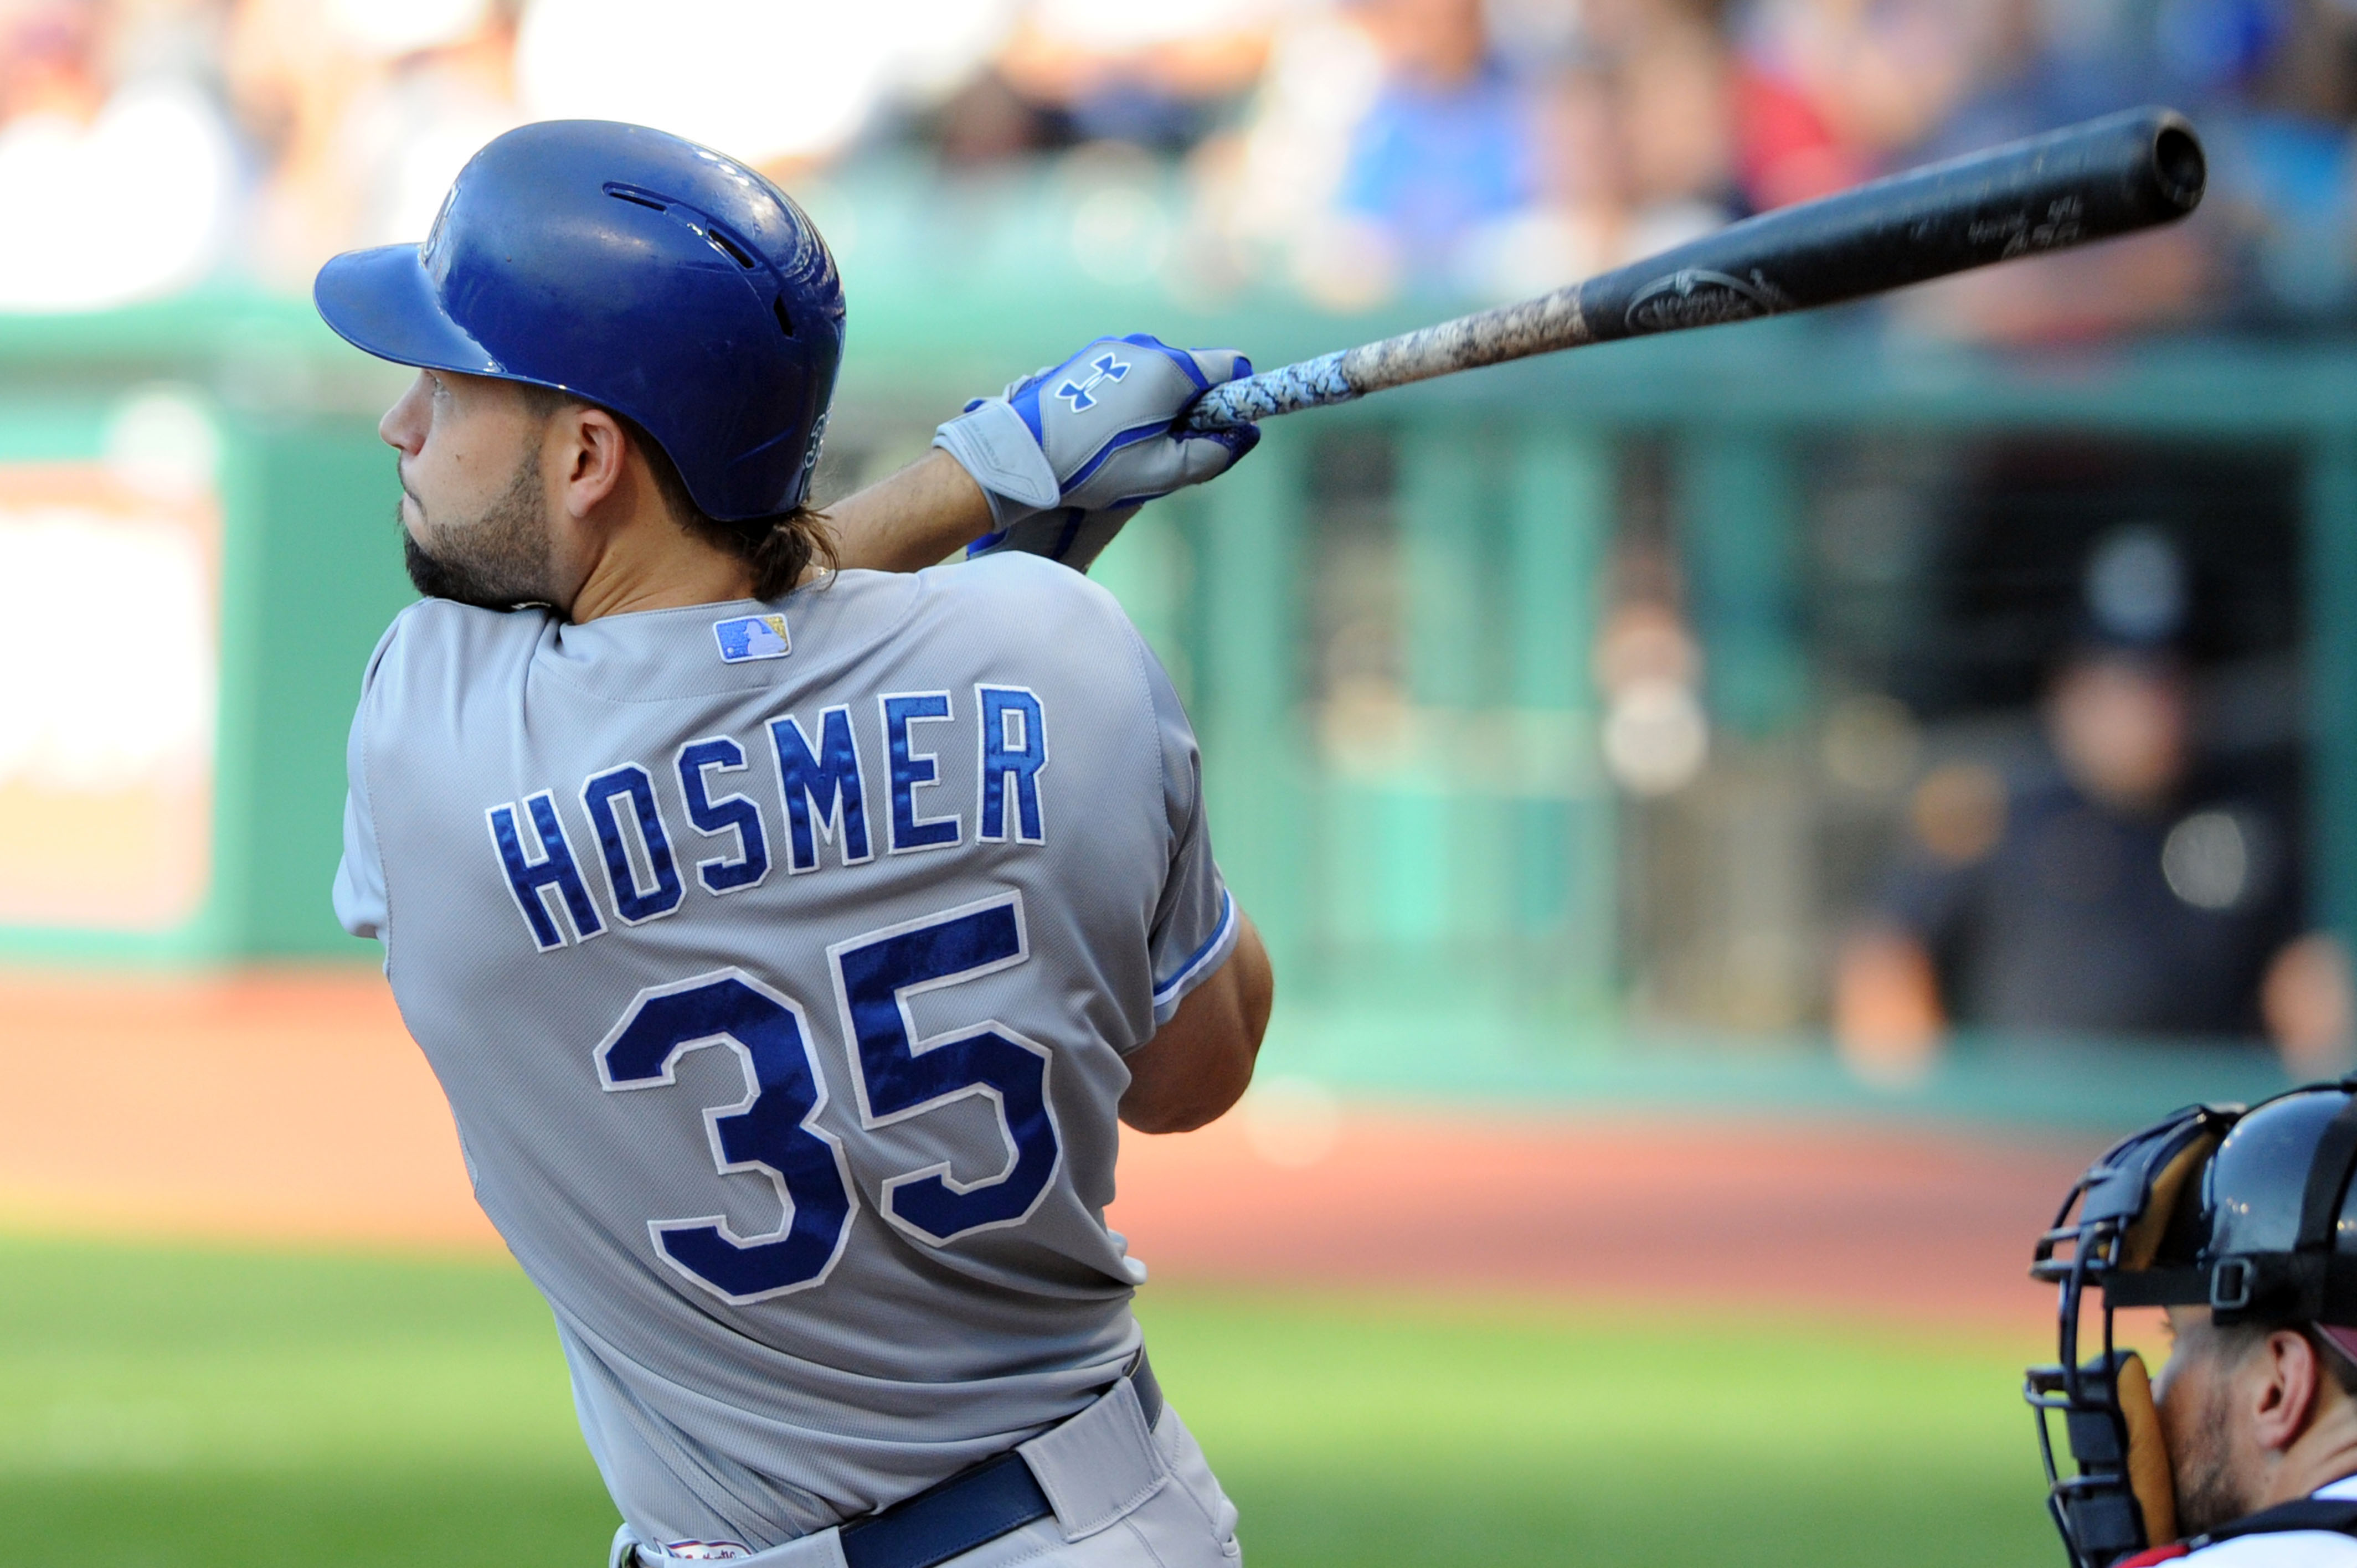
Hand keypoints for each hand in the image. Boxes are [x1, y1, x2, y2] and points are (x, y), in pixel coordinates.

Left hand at [931, 334, 1259, 571]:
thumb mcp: (1164, 472)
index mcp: (1170, 370)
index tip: (1221, 428)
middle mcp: (1145, 348)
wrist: (1023, 453)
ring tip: (1128, 444)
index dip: (1235, 398)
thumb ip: (1214, 453)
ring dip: (1158, 404)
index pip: (1230, 366)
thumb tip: (1245, 436)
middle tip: (1167, 448)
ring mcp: (1114, 348)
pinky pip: (1128, 374)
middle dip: (1192, 407)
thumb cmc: (1096, 465)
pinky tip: (1105, 431)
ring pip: (1158, 374)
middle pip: (1192, 372)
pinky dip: (1130, 399)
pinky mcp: (1089, 358)